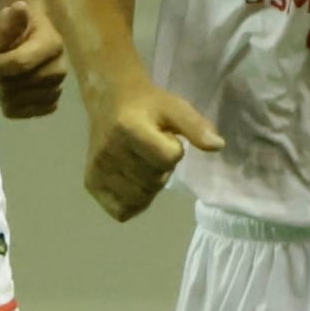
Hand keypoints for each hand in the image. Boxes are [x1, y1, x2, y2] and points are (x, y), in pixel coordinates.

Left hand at [0, 0, 66, 120]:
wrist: (34, 35)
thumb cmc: (19, 25)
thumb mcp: (11, 16)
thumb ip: (11, 19)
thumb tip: (19, 7)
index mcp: (52, 45)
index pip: (18, 63)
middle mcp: (59, 69)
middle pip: (17, 85)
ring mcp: (57, 88)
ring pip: (20, 101)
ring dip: (5, 92)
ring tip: (4, 79)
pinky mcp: (52, 102)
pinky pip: (28, 113)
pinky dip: (15, 106)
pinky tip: (11, 93)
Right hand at [83, 78, 220, 221]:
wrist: (110, 99)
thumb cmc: (147, 105)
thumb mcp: (175, 107)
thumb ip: (196, 126)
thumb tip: (218, 145)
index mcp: (129, 128)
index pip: (168, 158)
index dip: (174, 149)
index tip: (164, 136)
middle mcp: (109, 150)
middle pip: (154, 181)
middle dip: (161, 169)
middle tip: (152, 151)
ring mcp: (98, 169)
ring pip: (140, 198)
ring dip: (149, 186)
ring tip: (142, 164)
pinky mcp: (91, 182)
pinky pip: (121, 210)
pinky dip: (132, 202)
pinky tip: (132, 182)